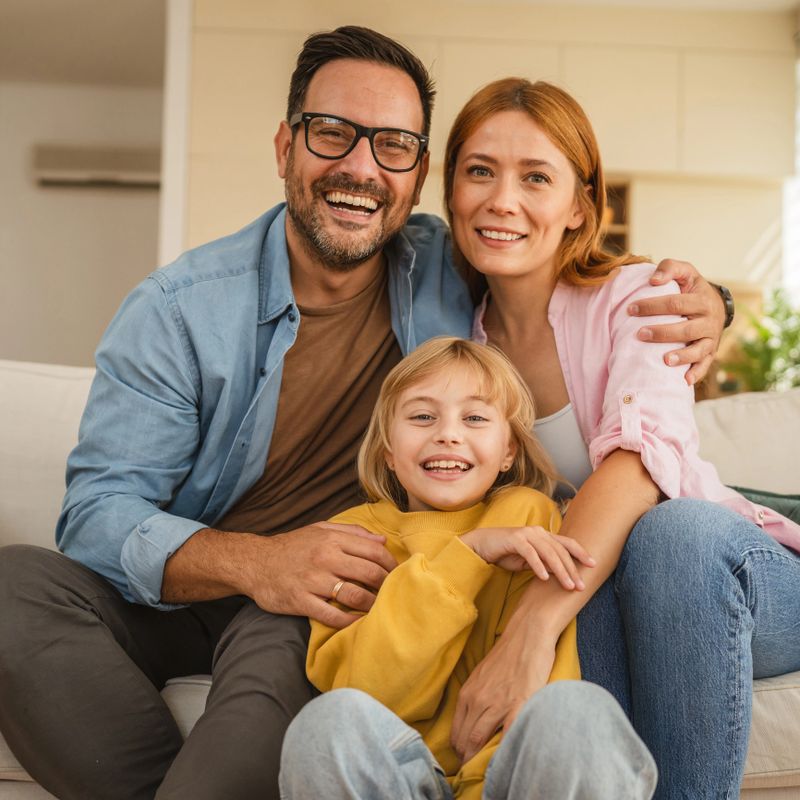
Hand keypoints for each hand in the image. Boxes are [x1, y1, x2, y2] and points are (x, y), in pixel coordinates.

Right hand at [245, 522, 396, 628]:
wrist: (255, 562)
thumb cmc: (292, 546)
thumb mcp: (321, 530)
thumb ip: (352, 532)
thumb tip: (382, 541)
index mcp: (332, 540)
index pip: (374, 552)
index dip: (390, 565)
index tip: (396, 574)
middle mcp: (325, 558)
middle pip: (369, 574)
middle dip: (386, 585)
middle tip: (392, 593)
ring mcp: (313, 581)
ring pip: (355, 596)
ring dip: (372, 605)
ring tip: (379, 608)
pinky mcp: (301, 601)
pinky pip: (332, 615)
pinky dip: (349, 621)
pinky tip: (357, 622)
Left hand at [451, 621, 556, 762]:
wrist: (527, 635)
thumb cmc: (507, 655)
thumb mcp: (482, 676)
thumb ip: (476, 697)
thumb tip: (473, 720)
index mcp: (467, 693)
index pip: (457, 732)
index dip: (459, 750)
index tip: (464, 759)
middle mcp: (477, 700)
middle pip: (465, 740)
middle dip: (466, 758)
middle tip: (472, 770)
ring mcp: (497, 704)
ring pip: (478, 740)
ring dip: (478, 758)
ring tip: (485, 769)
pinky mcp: (519, 705)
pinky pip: (507, 735)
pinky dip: (503, 750)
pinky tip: (505, 758)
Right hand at [460, 527, 594, 589]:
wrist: (483, 545)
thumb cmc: (507, 553)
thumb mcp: (530, 561)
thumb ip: (545, 563)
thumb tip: (561, 574)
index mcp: (543, 535)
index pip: (567, 543)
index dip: (581, 552)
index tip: (594, 565)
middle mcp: (537, 532)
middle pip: (560, 550)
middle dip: (572, 569)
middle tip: (581, 586)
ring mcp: (526, 534)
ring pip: (549, 553)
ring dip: (560, 571)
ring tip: (568, 586)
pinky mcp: (515, 539)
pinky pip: (530, 554)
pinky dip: (538, 566)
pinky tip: (544, 578)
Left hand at [627, 258, 725, 384]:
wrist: (716, 304)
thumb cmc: (692, 288)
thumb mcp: (685, 272)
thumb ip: (670, 268)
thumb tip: (653, 280)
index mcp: (702, 300)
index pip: (676, 303)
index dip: (653, 306)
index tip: (630, 309)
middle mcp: (709, 321)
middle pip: (685, 329)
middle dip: (662, 332)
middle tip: (639, 334)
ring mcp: (711, 339)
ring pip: (698, 350)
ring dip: (681, 356)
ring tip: (664, 360)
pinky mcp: (710, 353)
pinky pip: (704, 366)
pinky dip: (695, 374)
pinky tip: (683, 381)